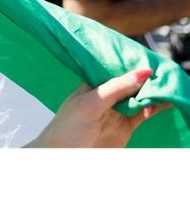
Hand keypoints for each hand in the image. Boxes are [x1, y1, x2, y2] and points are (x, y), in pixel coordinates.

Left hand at [29, 68, 171, 147]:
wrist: (63, 155)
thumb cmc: (68, 127)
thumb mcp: (90, 103)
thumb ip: (115, 89)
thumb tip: (141, 72)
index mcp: (94, 84)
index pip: (117, 71)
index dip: (132, 68)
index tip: (148, 65)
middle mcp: (107, 95)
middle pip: (131, 84)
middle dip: (144, 82)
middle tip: (156, 82)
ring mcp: (117, 111)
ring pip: (139, 98)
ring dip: (149, 96)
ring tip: (155, 97)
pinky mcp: (126, 126)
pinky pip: (142, 114)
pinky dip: (151, 109)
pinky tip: (154, 107)